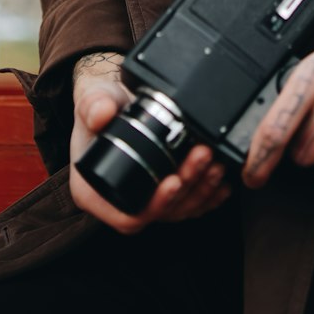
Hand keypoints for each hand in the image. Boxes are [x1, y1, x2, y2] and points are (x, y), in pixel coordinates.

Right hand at [68, 52, 231, 234]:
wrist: (116, 98)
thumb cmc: (102, 104)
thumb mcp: (92, 99)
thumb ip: (92, 104)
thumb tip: (101, 113)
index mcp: (96, 192)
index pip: (127, 215)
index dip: (154, 205)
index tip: (173, 181)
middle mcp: (121, 201)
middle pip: (161, 211)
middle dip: (188, 186)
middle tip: (202, 156)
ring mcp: (146, 198)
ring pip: (180, 208)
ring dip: (202, 188)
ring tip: (214, 160)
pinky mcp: (166, 191)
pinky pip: (191, 203)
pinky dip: (209, 194)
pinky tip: (221, 179)